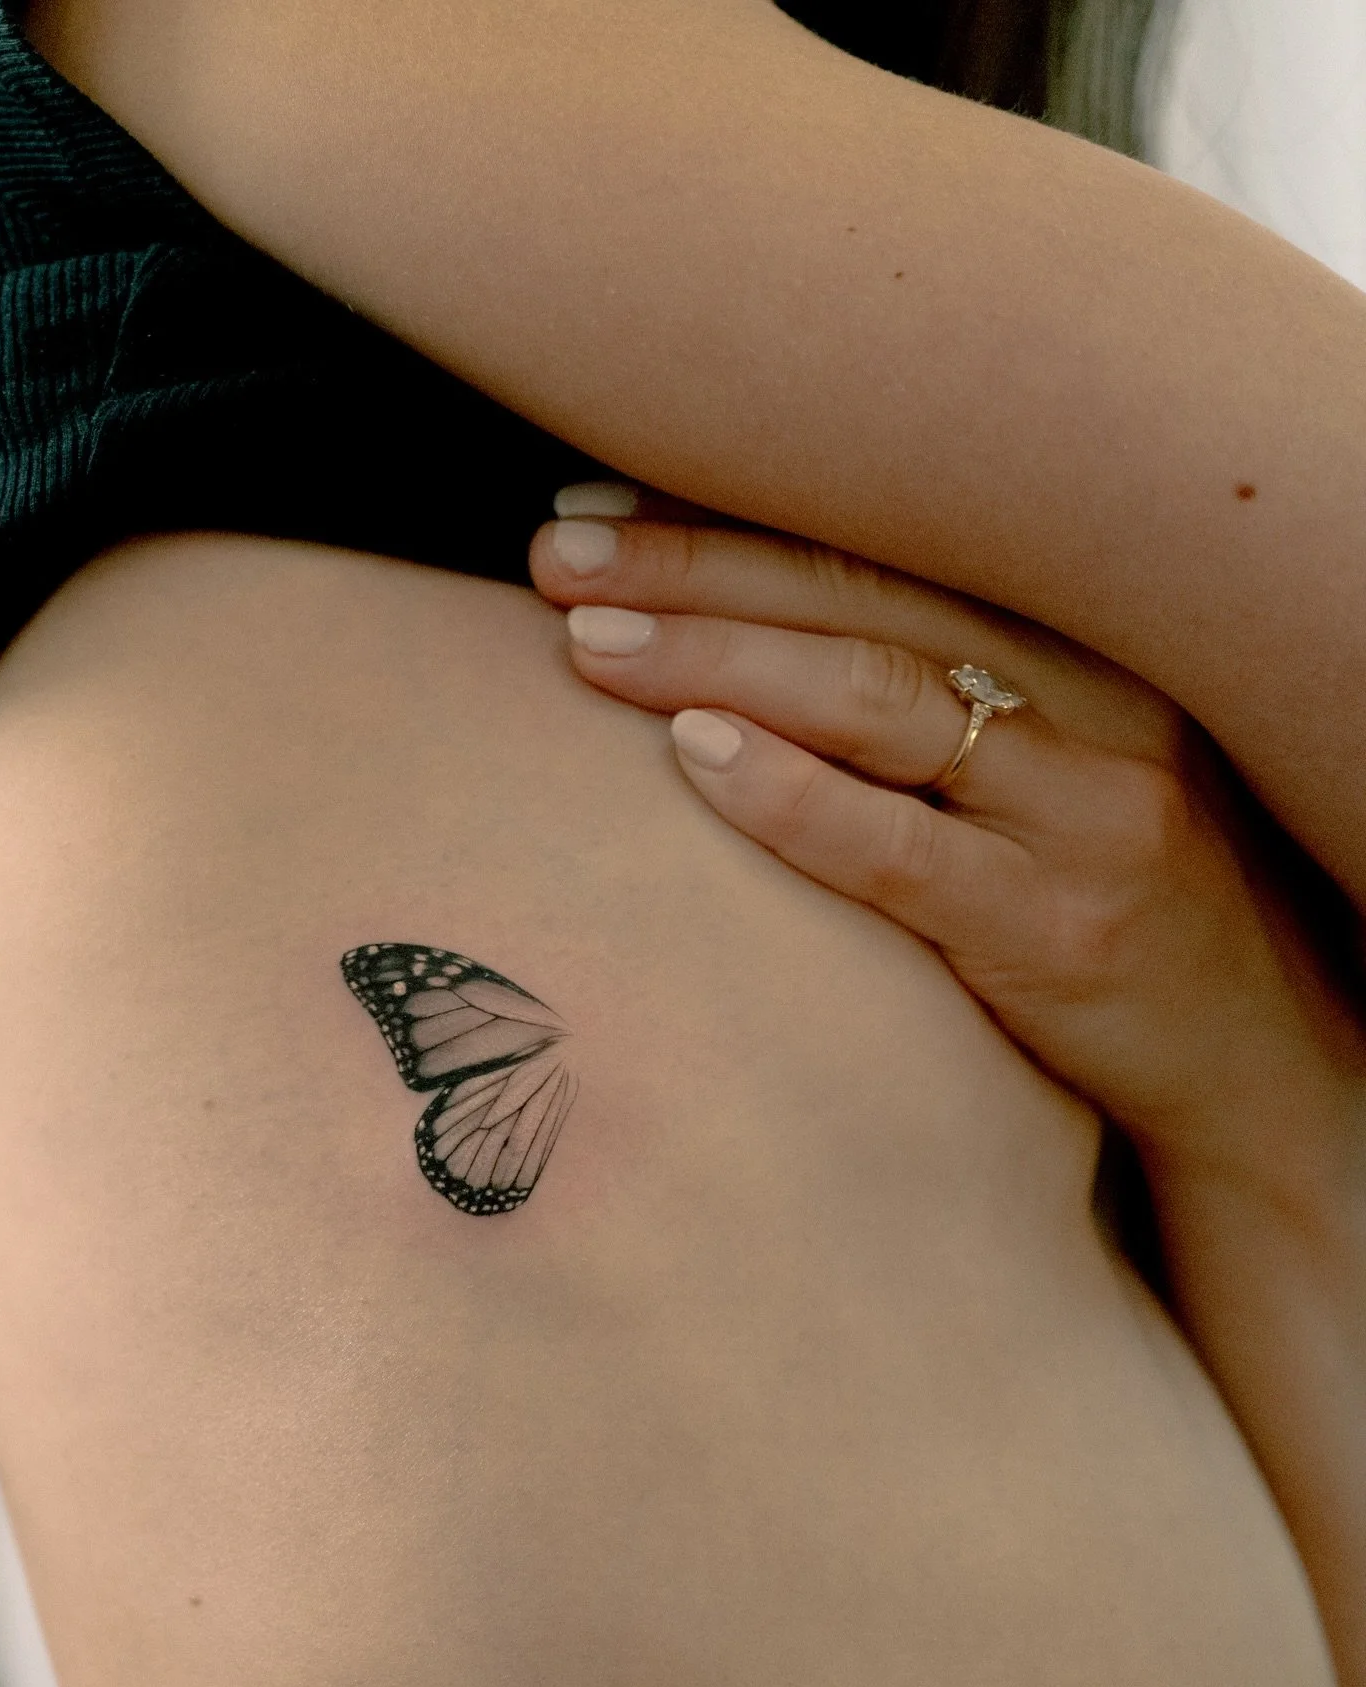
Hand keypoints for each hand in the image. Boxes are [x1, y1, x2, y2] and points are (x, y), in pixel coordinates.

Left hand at [531, 502, 1361, 1171]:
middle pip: (864, 601)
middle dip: (696, 572)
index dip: (727, 522)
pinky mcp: (1064, 927)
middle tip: (556, 558)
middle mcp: (1092, 698)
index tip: (595, 508)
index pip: (878, 548)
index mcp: (1076, 640)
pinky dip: (793, 797)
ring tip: (587, 644)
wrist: (1255, 1054)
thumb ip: (927, 702)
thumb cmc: (1106, 894)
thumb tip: (730, 652)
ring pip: (880, 702)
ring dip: (718, 661)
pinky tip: (694, 760)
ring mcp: (1086, 810)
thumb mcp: (1043, 767)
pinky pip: (905, 851)